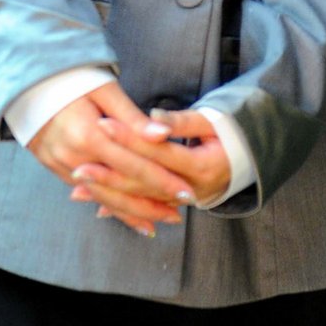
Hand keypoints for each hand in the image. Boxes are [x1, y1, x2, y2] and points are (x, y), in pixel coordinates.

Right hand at [26, 80, 198, 236]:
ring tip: (156, 225)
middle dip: (150, 205)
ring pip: (102, 196)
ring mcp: (61, 165)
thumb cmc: (72, 79)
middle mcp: (74, 156)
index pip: (134, 164)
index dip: (162, 181)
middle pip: (119, 188)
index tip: (187, 192)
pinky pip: (86, 193)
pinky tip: (125, 216)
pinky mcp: (53, 168)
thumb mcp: (104, 90)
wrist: (27, 82)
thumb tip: (163, 136)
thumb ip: (132, 118)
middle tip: (178, 215)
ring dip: (130, 213)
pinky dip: (107, 206)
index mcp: (89, 134)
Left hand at [81, 107, 232, 211]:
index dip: (130, 138)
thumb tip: (154, 119)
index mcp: (200, 165)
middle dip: (110, 174)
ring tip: (79, 186)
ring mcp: (183, 201)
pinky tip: (97, 206)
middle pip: (144, 181)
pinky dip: (121, 206)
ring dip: (109, 194)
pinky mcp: (176, 205)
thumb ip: (182, 121)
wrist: (247, 161)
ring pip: (141, 199)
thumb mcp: (212, 121)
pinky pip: (146, 207)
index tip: (103, 124)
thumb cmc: (227, 134)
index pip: (158, 151)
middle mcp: (191, 189)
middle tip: (79, 167)